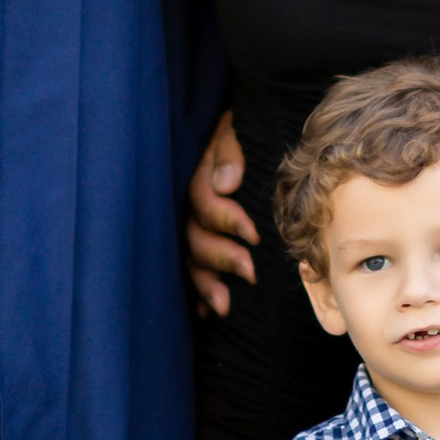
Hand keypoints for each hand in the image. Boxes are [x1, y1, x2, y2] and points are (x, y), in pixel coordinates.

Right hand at [186, 108, 258, 316]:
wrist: (242, 125)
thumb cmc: (241, 126)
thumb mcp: (234, 127)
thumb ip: (229, 151)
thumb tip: (226, 184)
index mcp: (195, 173)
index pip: (202, 201)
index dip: (225, 220)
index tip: (252, 235)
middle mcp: (186, 202)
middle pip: (194, 236)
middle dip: (220, 257)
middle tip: (249, 273)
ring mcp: (189, 223)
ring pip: (190, 257)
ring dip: (205, 283)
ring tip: (224, 306)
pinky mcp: (198, 238)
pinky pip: (192, 266)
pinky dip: (197, 291)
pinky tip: (205, 314)